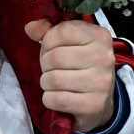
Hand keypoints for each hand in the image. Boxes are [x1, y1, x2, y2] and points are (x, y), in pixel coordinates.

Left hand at [25, 18, 115, 132]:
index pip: (62, 32)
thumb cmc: (79, 64)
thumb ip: (48, 31)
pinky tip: (57, 97)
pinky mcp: (94, 105)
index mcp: (99, 36)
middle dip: (45, 65)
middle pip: (55, 57)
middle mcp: (103, 58)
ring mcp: (101, 83)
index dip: (48, 41)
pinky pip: (57, 100)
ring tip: (53, 83)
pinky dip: (49, 99)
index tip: (51, 48)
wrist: (100, 100)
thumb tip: (30, 27)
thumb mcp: (68, 42)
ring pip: (54, 80)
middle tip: (52, 69)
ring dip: (46, 83)